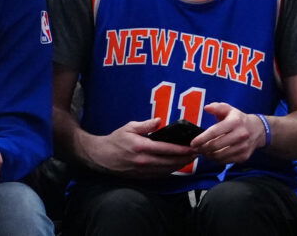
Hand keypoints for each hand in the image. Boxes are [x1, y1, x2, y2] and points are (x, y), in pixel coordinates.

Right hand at [82, 117, 197, 177]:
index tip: (193, 148)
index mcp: (142, 147)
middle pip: (169, 162)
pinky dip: (169, 171)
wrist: (99, 156)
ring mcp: (141, 170)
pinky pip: (158, 175)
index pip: (167, 149)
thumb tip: (159, 121)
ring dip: (179, 166)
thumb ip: (146, 125)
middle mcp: (143, 160)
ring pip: (165, 170)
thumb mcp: (129, 127)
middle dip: (185, 158)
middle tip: (197, 154)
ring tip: (190, 160)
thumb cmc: (116, 139)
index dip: (182, 150)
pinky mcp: (139, 176)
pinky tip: (176, 166)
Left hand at [192, 103, 267, 164]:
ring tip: (203, 152)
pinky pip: (225, 161)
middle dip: (202, 149)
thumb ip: (217, 107)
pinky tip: (213, 155)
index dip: (201, 138)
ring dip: (208, 155)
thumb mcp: (230, 110)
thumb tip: (206, 108)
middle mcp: (240, 134)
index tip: (193, 143)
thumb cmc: (239, 119)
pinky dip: (216, 160)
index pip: (214, 132)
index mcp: (235, 122)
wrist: (258, 130)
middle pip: (215, 146)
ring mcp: (242, 147)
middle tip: (196, 149)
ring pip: (219, 156)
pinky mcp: (243, 156)